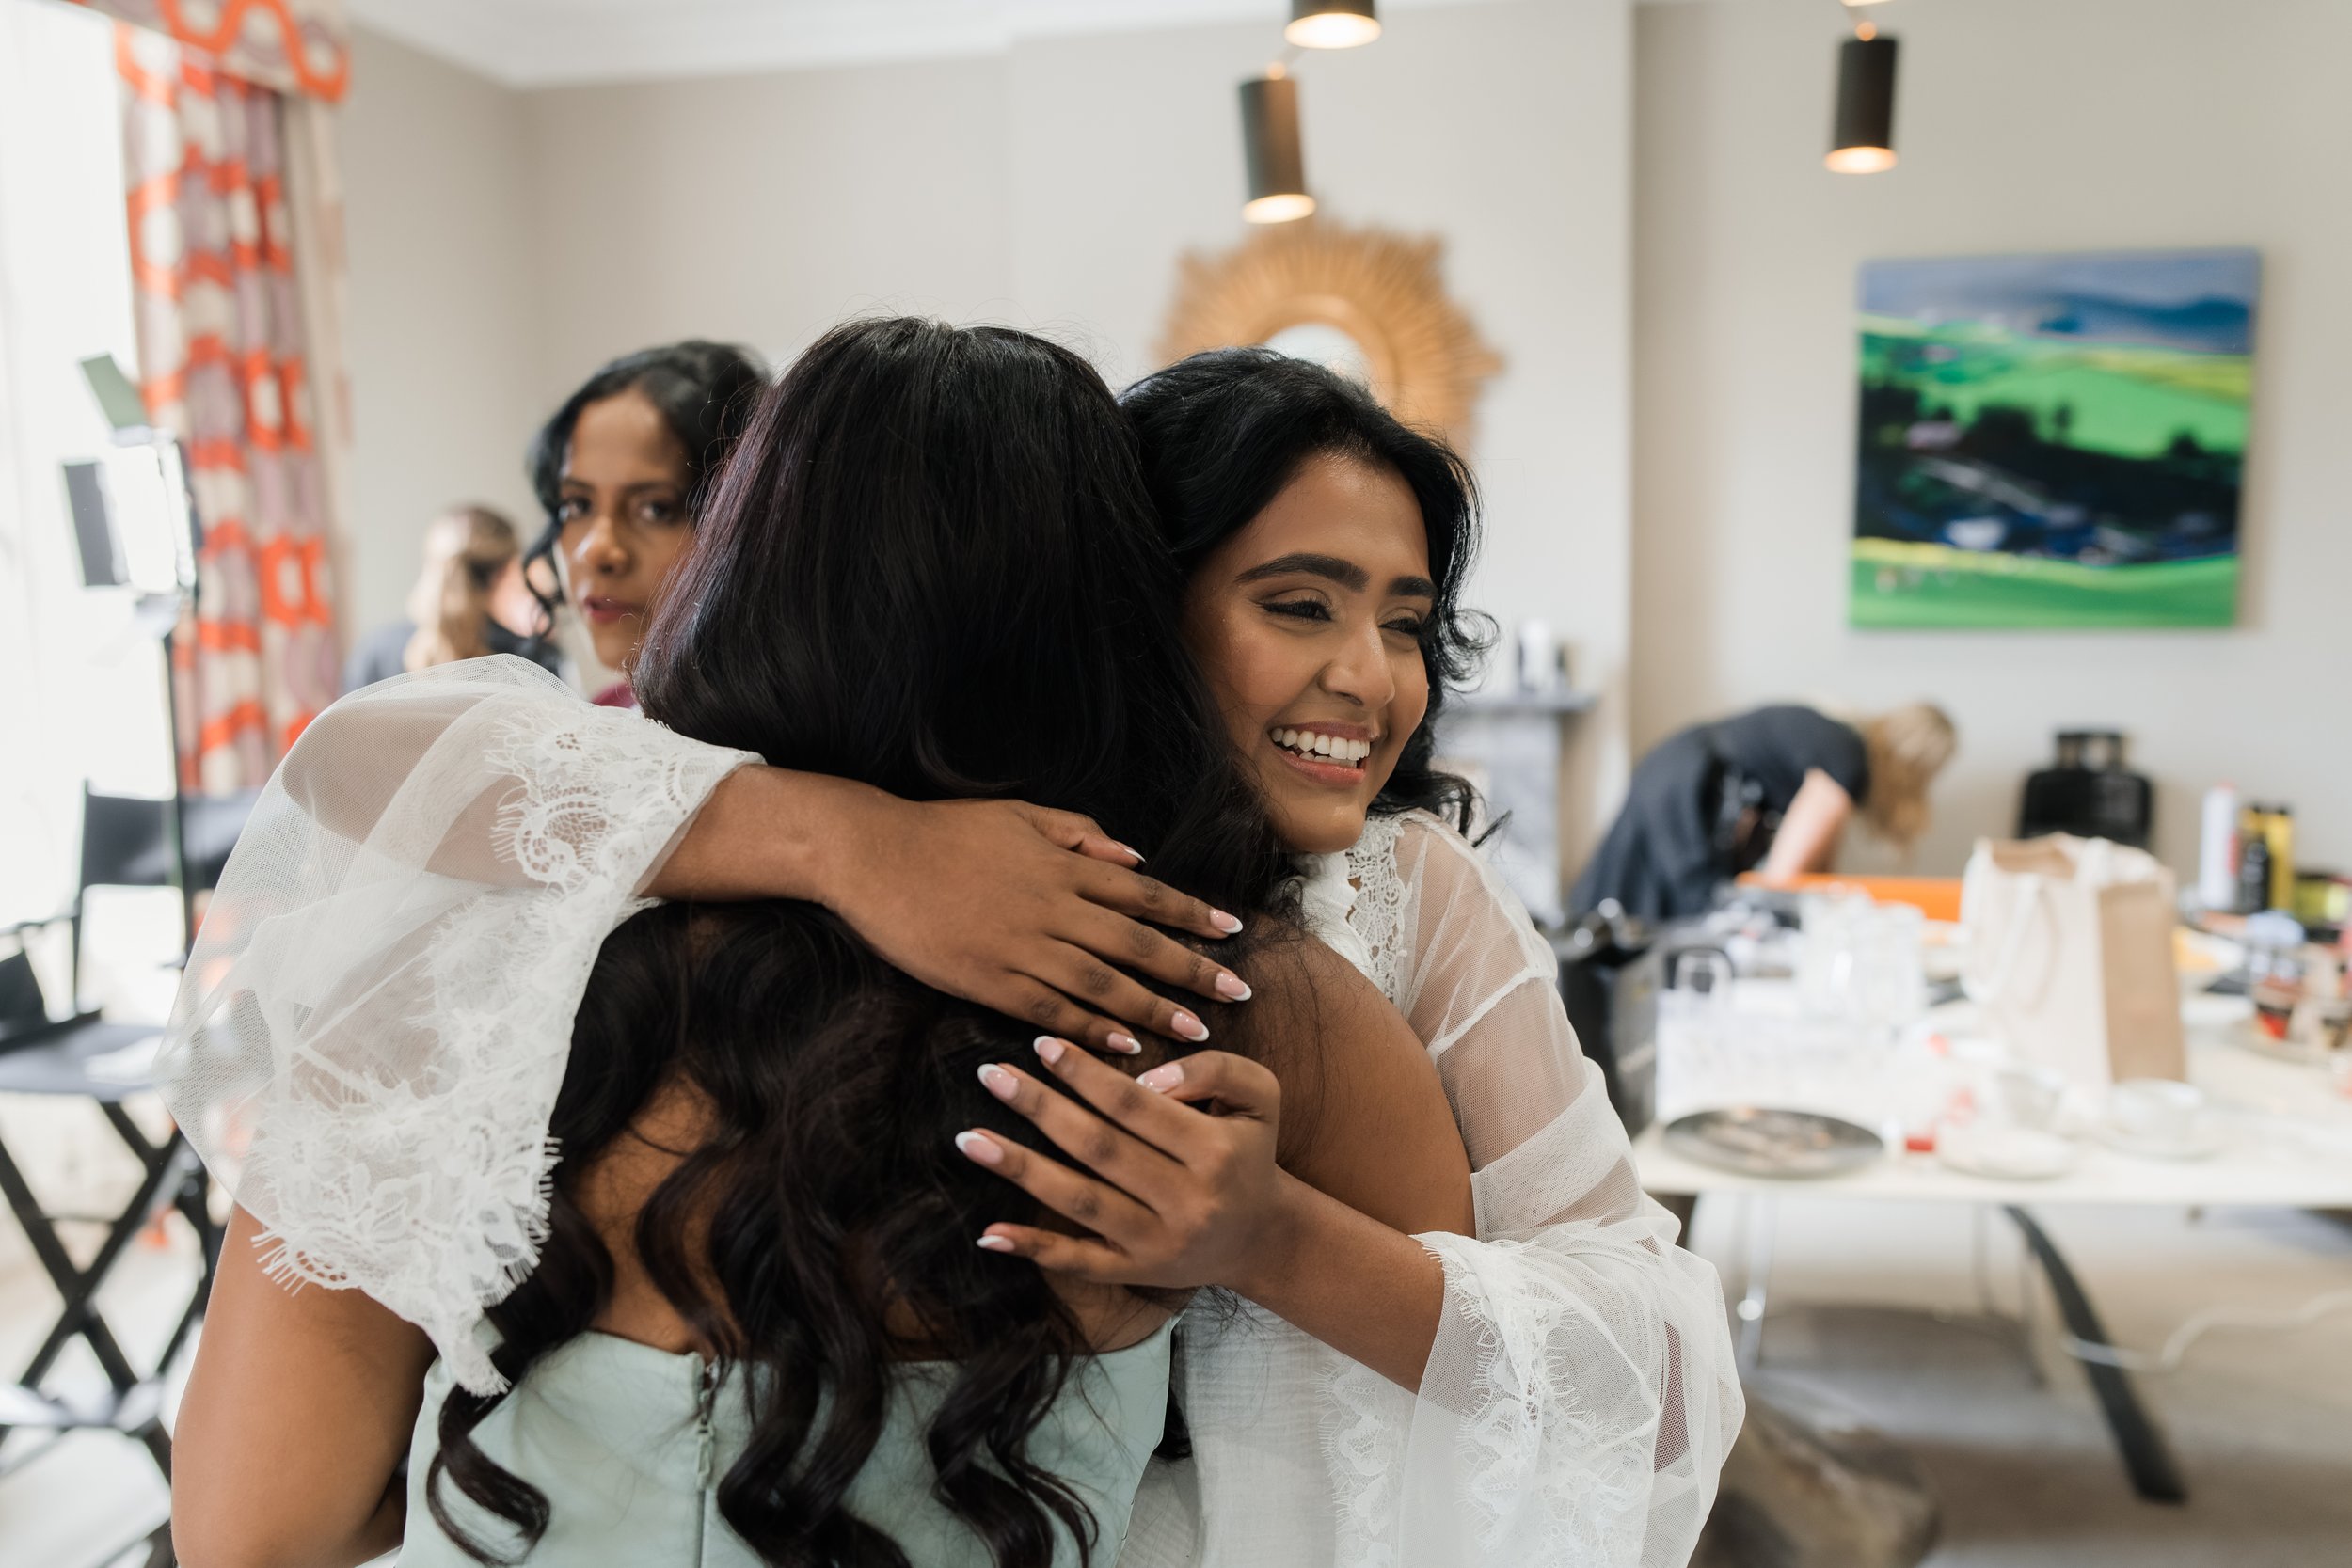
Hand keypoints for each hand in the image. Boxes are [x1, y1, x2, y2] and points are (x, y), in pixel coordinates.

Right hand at [820, 795, 1250, 1053]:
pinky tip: (1124, 1045)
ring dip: (1152, 1008)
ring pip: (1102, 984)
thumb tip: (1134, 858)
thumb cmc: (946, 830)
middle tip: (1237, 991)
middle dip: (1192, 969)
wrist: (873, 855)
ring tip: (1194, 1030)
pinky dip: (1091, 1030)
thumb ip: (1080, 836)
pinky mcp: (988, 980)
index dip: (1191, 915)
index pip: (1144, 894)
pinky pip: (1051, 1011)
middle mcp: (1052, 907)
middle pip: (1137, 944)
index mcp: (1063, 866)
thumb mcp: (1020, 815)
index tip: (1233, 933)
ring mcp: (1021, 947)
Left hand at [956, 1037, 1300, 1296]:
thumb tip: (1150, 1076)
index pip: (1136, 1105)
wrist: (1260, 1236)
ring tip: (970, 1139)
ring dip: (1021, 1170)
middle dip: (1040, 1109)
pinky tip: (988, 1232)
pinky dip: (1033, 1248)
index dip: (1086, 1073)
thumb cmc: (1248, 1151)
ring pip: (1080, 1203)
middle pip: (1098, 1149)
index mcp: (1213, 1153)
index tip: (1043, 1044)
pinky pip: (1078, 1263)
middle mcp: (1185, 1203)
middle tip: (992, 1074)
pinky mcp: (1134, 1273)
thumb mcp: (1259, 1096)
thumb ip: (1213, 1070)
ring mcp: (1156, 1244)